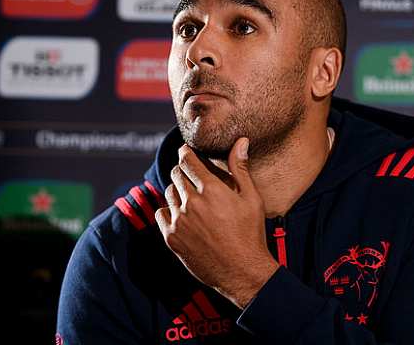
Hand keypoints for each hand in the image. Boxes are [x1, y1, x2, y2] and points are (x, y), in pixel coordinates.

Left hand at [155, 137, 279, 307]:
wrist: (242, 271)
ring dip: (178, 191)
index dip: (185, 152)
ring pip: (169, 193)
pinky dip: (169, 211)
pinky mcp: (172, 237)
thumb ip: (240, 168)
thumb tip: (241, 142)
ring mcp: (180, 221)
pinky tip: (182, 215)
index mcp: (212, 190)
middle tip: (193, 177)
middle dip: (183, 171)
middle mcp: (192, 203)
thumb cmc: (250, 234)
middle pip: (176, 174)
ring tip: (192, 200)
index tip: (186, 151)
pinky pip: (161, 214)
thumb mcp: (252, 199)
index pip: (187, 160)